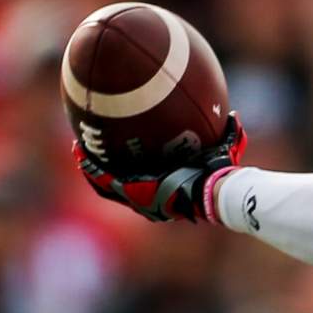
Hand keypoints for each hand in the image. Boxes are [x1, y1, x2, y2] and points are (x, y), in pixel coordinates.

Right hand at [74, 113, 246, 222]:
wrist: (212, 188)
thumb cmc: (219, 172)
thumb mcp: (223, 151)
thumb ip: (228, 134)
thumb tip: (232, 115)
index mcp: (165, 187)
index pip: (144, 179)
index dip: (133, 169)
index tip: (126, 151)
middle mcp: (149, 198)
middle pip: (119, 184)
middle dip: (105, 169)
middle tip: (94, 149)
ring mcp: (138, 197)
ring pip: (106, 184)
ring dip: (92, 168)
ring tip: (80, 148)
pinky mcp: (132, 192)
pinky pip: (105, 181)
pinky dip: (92, 168)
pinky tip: (82, 151)